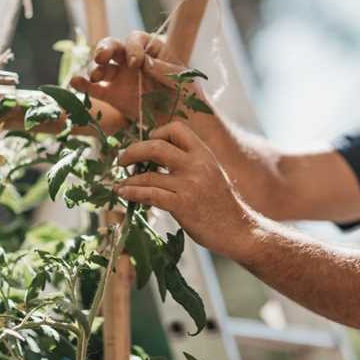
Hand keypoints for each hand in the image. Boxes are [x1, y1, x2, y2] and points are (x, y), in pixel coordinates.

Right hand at [70, 31, 204, 120]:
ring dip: (95, 67)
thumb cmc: (190, 96)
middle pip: (113, 47)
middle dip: (105, 49)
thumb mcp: (183, 80)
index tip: (136, 63)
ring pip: (102, 66)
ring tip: (95, 76)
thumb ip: (163, 69)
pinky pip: (95, 88)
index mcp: (152, 49)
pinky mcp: (113, 96)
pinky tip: (74, 82)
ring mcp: (121, 77)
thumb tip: (142, 61)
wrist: (187, 124)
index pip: (136, 40)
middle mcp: (133, 60)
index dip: (133, 48)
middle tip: (103, 57)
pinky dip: (83, 84)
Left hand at [114, 121, 252, 258]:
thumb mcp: (211, 173)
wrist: (238, 230)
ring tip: (121, 184)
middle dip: (133, 151)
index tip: (147, 143)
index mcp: (204, 154)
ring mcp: (189, 185)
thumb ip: (191, 162)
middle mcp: (196, 165)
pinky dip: (132, 193)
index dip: (157, 133)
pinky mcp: (182, 205)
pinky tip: (124, 194)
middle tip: (122, 160)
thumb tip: (159, 155)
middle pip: (155, 147)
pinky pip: (150, 194)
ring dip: (129, 179)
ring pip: (148, 174)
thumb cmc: (222, 204)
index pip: (176, 129)